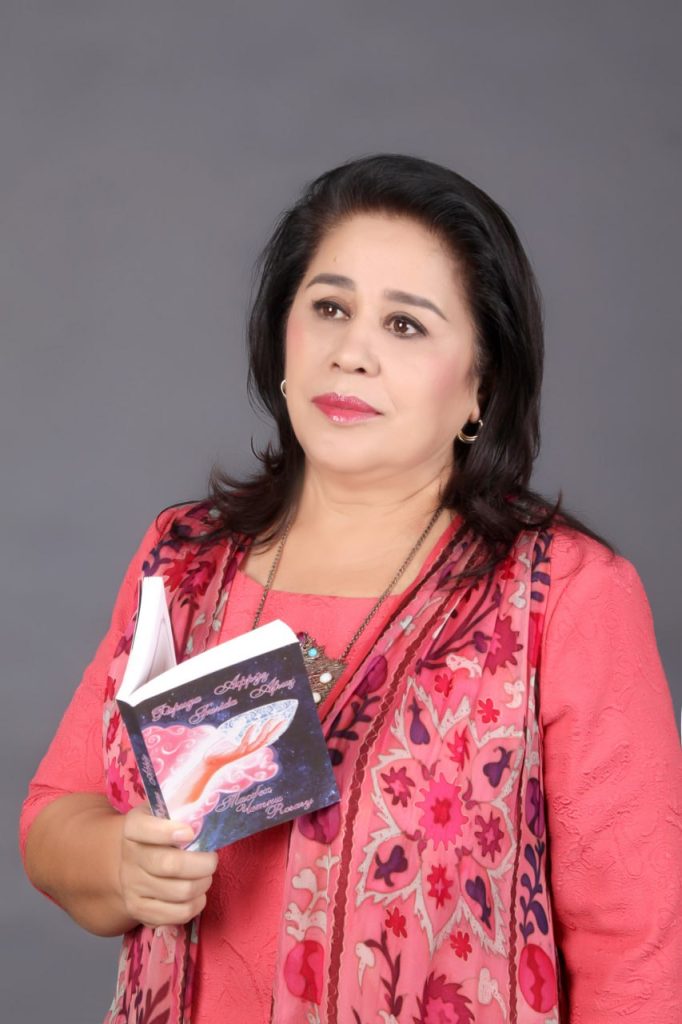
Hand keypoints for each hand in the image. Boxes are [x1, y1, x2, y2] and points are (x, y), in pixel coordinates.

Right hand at [119, 804, 217, 927]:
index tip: (191, 832)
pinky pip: (177, 914)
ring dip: (203, 884)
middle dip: (202, 863)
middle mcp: (129, 858)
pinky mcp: (140, 911)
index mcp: (133, 828)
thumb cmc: (158, 834)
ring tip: (206, 876)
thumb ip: (180, 811)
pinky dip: (196, 904)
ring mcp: (132, 887)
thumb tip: (204, 818)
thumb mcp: (163, 814)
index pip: (143, 828)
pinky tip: (198, 894)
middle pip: (169, 865)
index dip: (168, 831)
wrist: (132, 864)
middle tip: (212, 860)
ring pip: (179, 892)